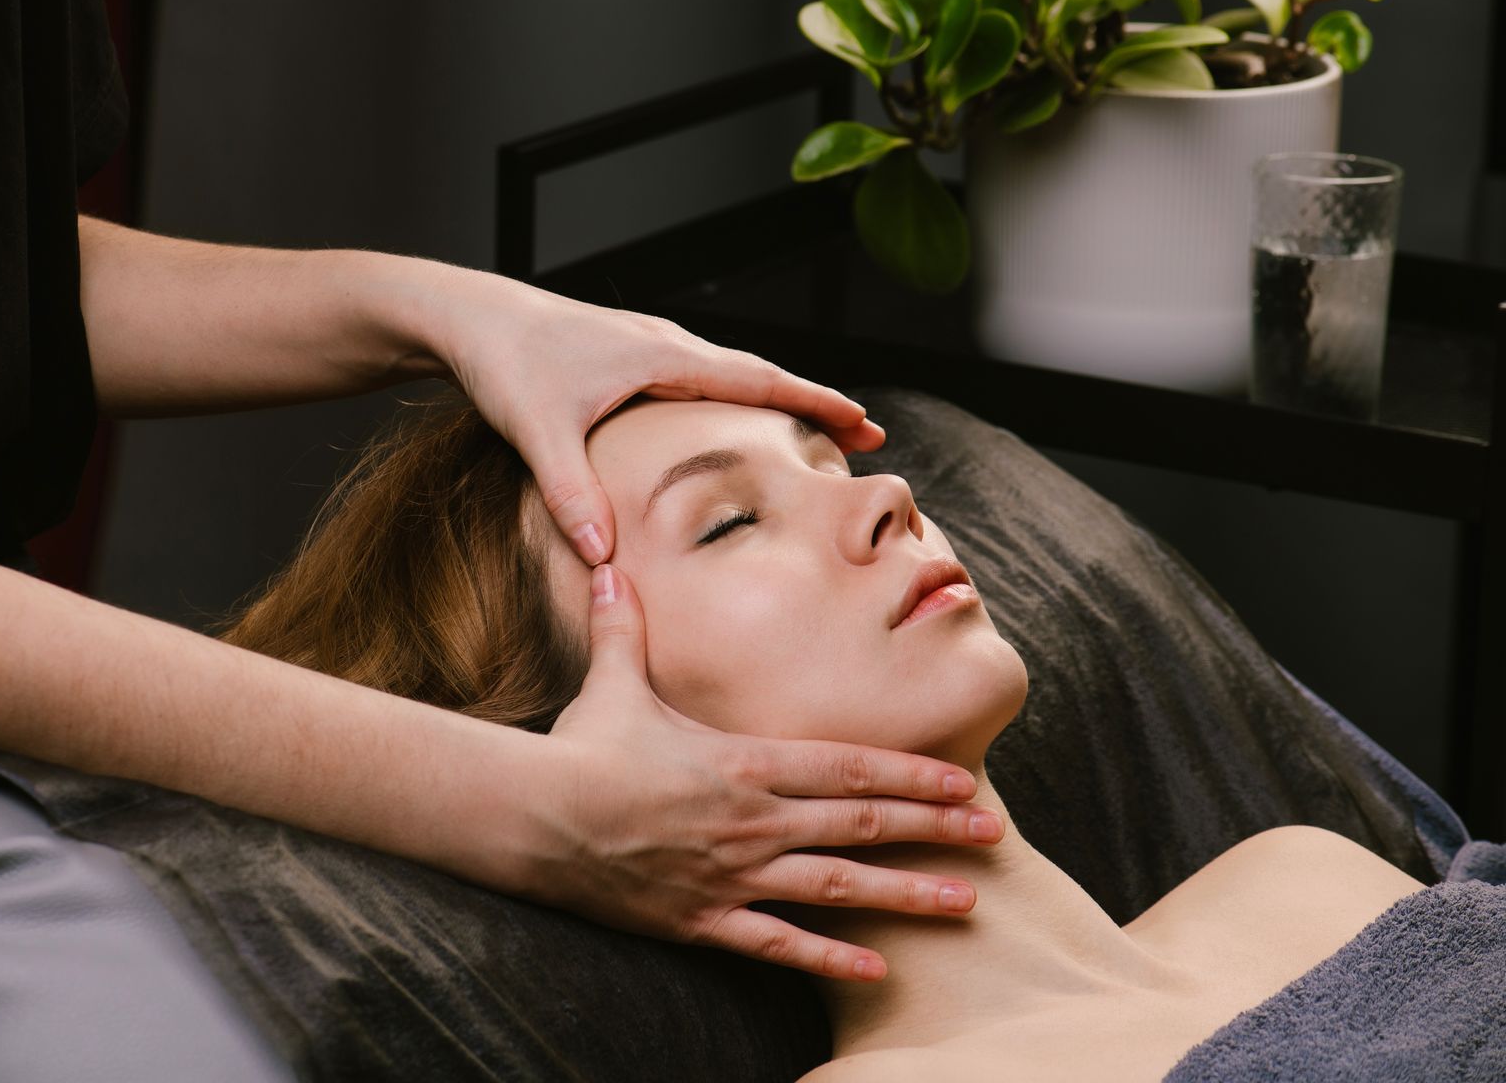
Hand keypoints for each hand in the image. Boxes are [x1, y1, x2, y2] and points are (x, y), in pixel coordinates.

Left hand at [428, 273, 883, 564]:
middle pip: (758, 373)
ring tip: (813, 425)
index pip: (759, 379)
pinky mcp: (625, 351)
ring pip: (729, 370)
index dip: (815, 401)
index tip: (864, 422)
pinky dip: (735, 391)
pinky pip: (700, 371)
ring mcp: (646, 344)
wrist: (466, 314)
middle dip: (812, 401)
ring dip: (776, 394)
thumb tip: (603, 557)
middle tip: (864, 433)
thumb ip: (572, 494)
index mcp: (661, 357)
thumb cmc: (503, 364)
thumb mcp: (537, 433)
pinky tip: (730, 415)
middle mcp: (664, 343)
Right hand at [529, 564, 1003, 981]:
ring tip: (964, 902)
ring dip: (906, 894)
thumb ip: (624, 626)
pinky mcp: (702, 919)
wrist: (535, 818)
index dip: (910, 774)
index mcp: (744, 761)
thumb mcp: (612, 680)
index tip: (963, 779)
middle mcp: (753, 820)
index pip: (847, 768)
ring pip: (837, 888)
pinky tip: (877, 965)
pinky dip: (829, 957)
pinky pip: (777, 944)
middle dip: (934, 827)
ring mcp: (732, 874)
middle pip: (861, 826)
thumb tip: (611, 563)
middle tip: (994, 834)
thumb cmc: (579, 747)